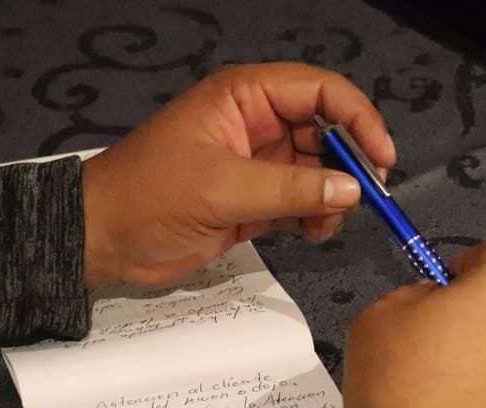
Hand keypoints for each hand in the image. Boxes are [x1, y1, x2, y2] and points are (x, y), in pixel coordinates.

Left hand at [81, 62, 395, 285]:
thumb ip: (291, 190)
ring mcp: (257, 164)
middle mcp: (256, 124)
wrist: (103, 239)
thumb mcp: (222, 188)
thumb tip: (352, 190)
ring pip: (318, 171)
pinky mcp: (253, 201)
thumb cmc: (150, 197)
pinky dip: (316, 216)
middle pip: (325, 131)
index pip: (319, 91)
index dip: (357, 118)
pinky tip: (314, 233)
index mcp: (244, 97)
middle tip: (364, 200)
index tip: (381, 157)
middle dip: (349, 163)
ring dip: (333, 196)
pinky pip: (301, 202)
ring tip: (327, 224)